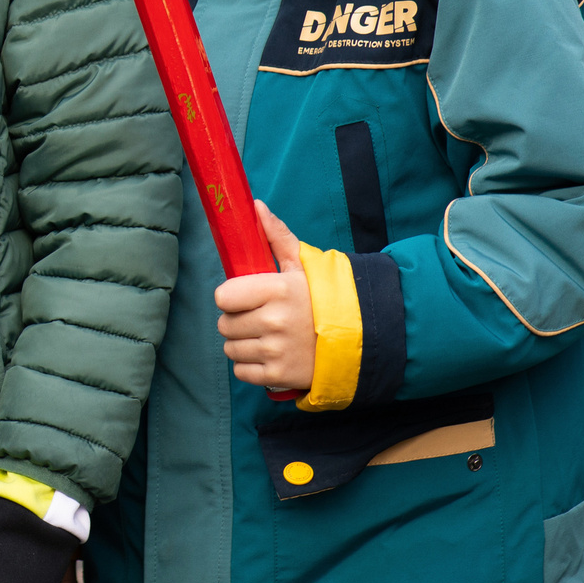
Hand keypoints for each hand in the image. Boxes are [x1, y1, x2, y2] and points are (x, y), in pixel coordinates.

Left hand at [213, 199, 313, 391]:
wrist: (360, 340)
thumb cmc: (324, 300)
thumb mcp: (303, 266)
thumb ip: (276, 236)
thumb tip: (254, 206)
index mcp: (277, 290)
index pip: (223, 296)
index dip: (232, 298)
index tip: (248, 298)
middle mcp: (274, 321)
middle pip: (224, 324)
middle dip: (239, 321)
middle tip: (262, 318)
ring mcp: (276, 351)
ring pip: (230, 349)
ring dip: (244, 344)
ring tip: (268, 337)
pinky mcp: (279, 376)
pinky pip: (241, 371)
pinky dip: (251, 366)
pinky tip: (271, 355)